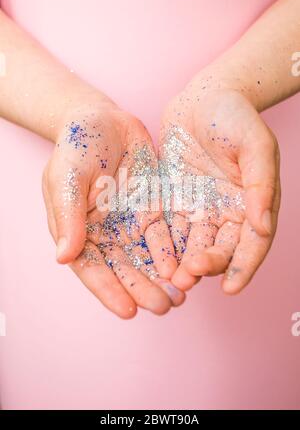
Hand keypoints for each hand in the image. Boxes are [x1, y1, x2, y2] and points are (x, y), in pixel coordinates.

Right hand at [43, 99, 183, 317]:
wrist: (104, 119)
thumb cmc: (76, 146)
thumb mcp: (66, 177)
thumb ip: (67, 216)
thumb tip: (64, 258)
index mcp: (79, 231)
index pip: (93, 269)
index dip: (109, 291)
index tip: (128, 310)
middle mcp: (106, 234)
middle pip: (124, 269)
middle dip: (143, 289)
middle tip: (163, 306)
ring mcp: (130, 223)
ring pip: (146, 258)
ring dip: (162, 278)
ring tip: (180, 296)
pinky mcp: (152, 210)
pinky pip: (164, 236)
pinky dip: (174, 253)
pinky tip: (185, 266)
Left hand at [159, 78, 279, 293]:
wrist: (203, 97)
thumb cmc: (235, 116)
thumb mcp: (255, 145)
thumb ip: (260, 184)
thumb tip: (262, 225)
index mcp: (252, 203)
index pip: (252, 244)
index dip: (243, 267)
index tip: (230, 288)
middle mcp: (227, 212)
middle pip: (220, 249)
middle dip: (206, 266)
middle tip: (189, 277)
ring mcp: (200, 208)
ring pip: (193, 244)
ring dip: (183, 263)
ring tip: (172, 278)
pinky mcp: (175, 201)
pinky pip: (170, 229)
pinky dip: (165, 246)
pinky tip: (155, 259)